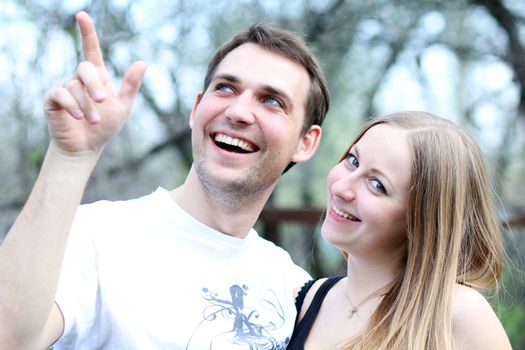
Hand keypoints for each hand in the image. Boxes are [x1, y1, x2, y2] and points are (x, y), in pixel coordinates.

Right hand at [44, 12, 145, 157]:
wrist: (86, 148)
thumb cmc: (105, 127)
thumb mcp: (123, 106)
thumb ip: (131, 85)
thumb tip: (142, 62)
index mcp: (97, 77)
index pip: (91, 50)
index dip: (87, 33)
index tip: (82, 16)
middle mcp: (79, 79)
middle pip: (85, 68)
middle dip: (95, 85)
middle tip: (103, 101)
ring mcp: (65, 88)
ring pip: (75, 87)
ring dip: (88, 106)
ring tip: (94, 121)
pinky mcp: (53, 100)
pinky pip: (61, 94)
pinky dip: (72, 105)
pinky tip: (79, 118)